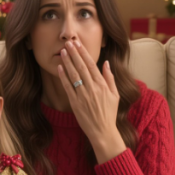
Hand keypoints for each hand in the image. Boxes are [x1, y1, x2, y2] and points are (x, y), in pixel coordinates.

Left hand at [57, 40, 125, 163]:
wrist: (102, 131)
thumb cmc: (109, 113)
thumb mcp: (115, 94)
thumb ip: (110, 78)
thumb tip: (106, 63)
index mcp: (102, 85)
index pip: (92, 65)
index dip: (84, 53)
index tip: (78, 44)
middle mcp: (92, 88)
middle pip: (82, 67)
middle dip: (74, 54)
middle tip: (68, 43)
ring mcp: (83, 95)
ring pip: (74, 75)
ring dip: (68, 62)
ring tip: (63, 51)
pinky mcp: (75, 103)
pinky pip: (68, 87)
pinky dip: (63, 77)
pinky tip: (60, 68)